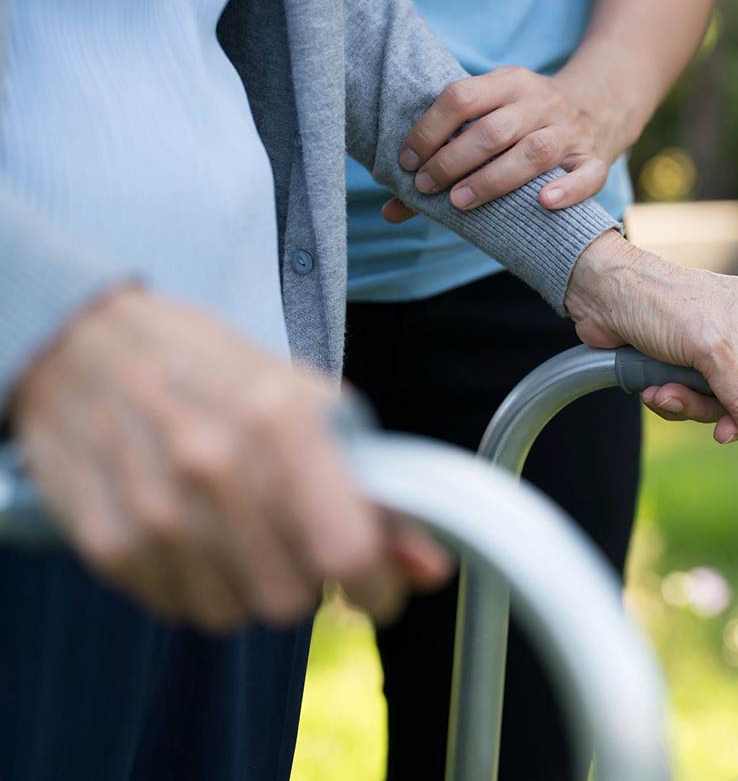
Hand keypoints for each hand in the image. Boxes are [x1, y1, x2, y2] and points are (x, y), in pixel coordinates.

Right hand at [11, 288, 451, 632]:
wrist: (84, 345)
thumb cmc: (214, 369)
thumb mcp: (310, 404)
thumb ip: (377, 490)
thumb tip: (431, 570)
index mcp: (281, 422)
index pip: (348, 552)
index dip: (379, 587)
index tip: (382, 590)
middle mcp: (216, 469)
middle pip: (292, 598)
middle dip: (308, 581)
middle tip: (296, 540)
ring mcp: (154, 510)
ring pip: (234, 614)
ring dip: (249, 587)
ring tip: (239, 530)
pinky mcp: (107, 542)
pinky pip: (178, 608)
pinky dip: (196, 585)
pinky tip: (191, 534)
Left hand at [384, 66, 609, 222]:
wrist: (598, 107)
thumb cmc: (523, 122)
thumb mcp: (489, 117)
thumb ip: (443, 155)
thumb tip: (389, 210)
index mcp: (509, 82)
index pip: (461, 97)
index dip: (429, 131)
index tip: (407, 162)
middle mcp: (541, 102)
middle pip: (494, 130)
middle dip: (453, 160)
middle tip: (425, 186)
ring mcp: (570, 131)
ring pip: (534, 151)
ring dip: (492, 179)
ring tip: (459, 202)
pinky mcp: (594, 159)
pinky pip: (588, 174)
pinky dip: (567, 189)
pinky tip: (543, 202)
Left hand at [564, 233, 737, 452]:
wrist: (600, 293)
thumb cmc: (660, 300)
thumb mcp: (711, 349)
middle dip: (730, 413)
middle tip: (717, 430)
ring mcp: (717, 349)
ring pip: (724, 403)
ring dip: (692, 406)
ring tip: (665, 392)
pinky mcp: (687, 364)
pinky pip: (695, 400)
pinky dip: (674, 401)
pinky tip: (653, 388)